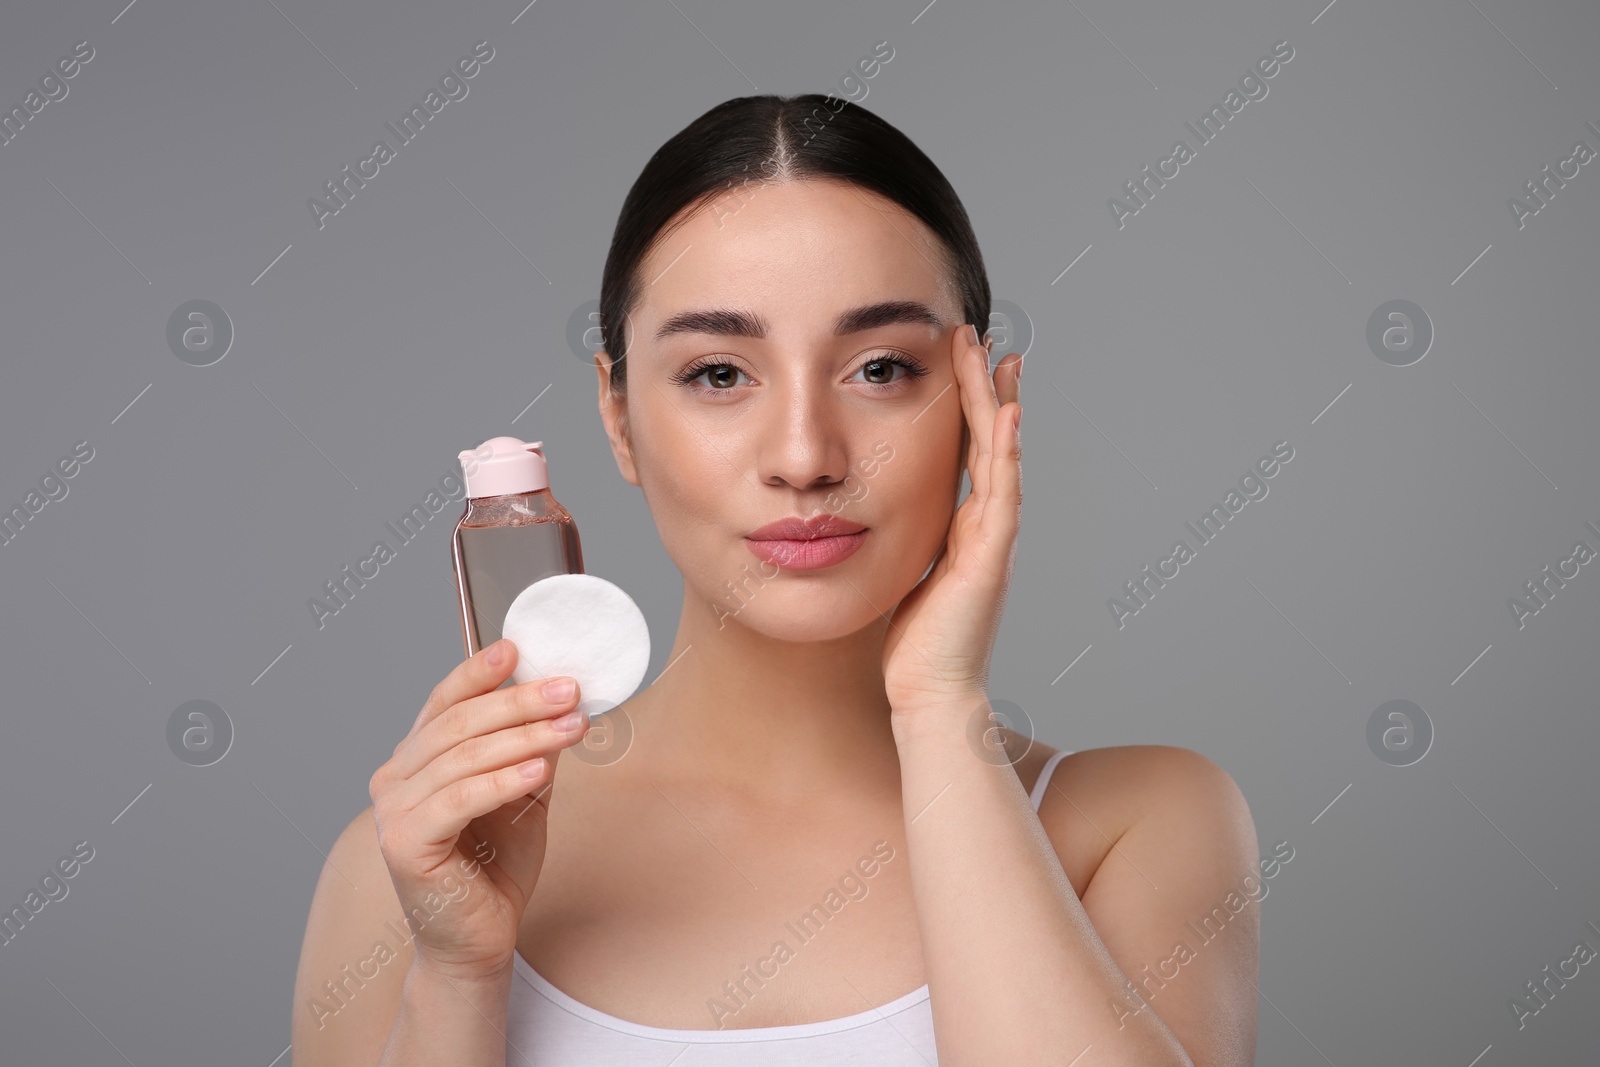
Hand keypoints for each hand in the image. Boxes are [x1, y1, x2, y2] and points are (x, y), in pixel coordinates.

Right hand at [367, 639, 590, 980]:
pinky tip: (541, 769)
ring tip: (571, 726)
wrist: (478, 941)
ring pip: (465, 757)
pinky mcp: (406, 843)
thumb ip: (530, 750)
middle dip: (520, 701)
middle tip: (568, 689)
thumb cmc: (494, 868)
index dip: (478, 672)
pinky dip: (504, 780)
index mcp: (416, 760)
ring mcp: (394, 811)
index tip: (518, 648)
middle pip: (460, 723)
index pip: (445, 702)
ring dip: (525, 736)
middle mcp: (395, 778)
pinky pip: (461, 798)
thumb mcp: (521, 794)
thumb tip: (559, 703)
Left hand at [883, 322, 1022, 712]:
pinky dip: (1007, 452)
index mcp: (965, 528)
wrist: (931, 695)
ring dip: (998, 402)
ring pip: (1001, 455)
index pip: (970, 450)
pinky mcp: (992, 557)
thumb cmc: (913, 645)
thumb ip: (900, 541)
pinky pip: (1003, 494)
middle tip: (982, 336)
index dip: (968, 404)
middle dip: (986, 386)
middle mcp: (987, 526)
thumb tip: (870, 514)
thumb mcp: (901, 573)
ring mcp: (995, 539)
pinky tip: (1006, 414)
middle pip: (992, 440)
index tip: (963, 359)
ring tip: (997, 354)